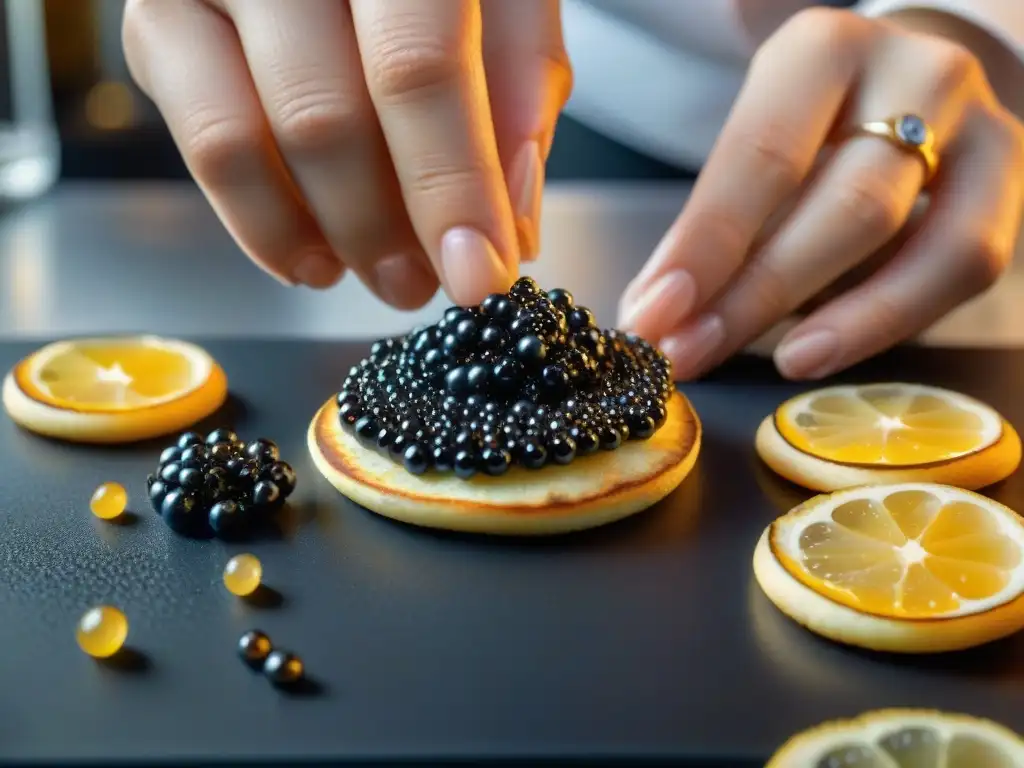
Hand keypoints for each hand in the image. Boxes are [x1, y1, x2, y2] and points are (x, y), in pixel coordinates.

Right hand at [123, 0, 571, 305]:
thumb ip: (520, 88)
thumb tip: (507, 224)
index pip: (416, 65)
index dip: (450, 186)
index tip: (479, 274)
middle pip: (326, 117)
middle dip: (388, 230)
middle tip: (429, 280)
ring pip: (250, 142)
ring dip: (329, 237)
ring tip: (384, 272)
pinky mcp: (157, 25)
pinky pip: (205, 148)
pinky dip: (265, 226)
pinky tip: (318, 252)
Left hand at [618, 7, 1023, 380]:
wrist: (905, 88)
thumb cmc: (809, 128)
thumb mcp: (753, 144)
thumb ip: (713, 224)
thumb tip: (656, 314)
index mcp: (821, 51)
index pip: (760, 157)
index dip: (706, 247)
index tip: (653, 316)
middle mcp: (912, 73)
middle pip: (844, 205)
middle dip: (757, 295)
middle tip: (690, 354)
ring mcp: (978, 126)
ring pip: (919, 240)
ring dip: (836, 322)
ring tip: (772, 363)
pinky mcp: (1009, 181)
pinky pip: (965, 266)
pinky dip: (889, 319)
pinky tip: (823, 349)